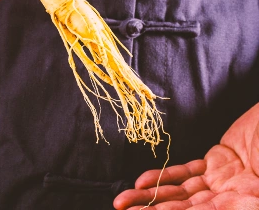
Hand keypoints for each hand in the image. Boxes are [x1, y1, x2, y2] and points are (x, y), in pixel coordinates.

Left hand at [114, 103, 258, 209]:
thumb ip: (247, 196)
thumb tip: (211, 204)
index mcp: (246, 207)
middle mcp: (230, 200)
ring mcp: (220, 183)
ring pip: (179, 194)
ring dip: (150, 197)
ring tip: (123, 201)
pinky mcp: (213, 164)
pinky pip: (184, 172)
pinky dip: (163, 177)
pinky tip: (142, 182)